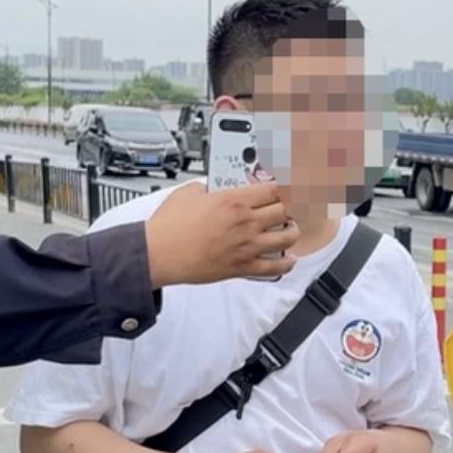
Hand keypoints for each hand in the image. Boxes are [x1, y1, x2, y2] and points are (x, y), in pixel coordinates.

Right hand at [145, 182, 298, 284]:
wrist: (159, 254)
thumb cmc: (169, 226)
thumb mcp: (188, 192)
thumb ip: (206, 186)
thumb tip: (210, 186)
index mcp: (234, 200)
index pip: (275, 188)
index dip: (285, 186)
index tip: (287, 187)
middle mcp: (246, 222)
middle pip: (287, 210)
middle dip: (291, 207)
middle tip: (291, 207)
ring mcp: (247, 246)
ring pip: (288, 237)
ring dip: (293, 231)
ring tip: (290, 229)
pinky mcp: (242, 267)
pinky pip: (275, 267)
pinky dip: (286, 263)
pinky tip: (289, 259)